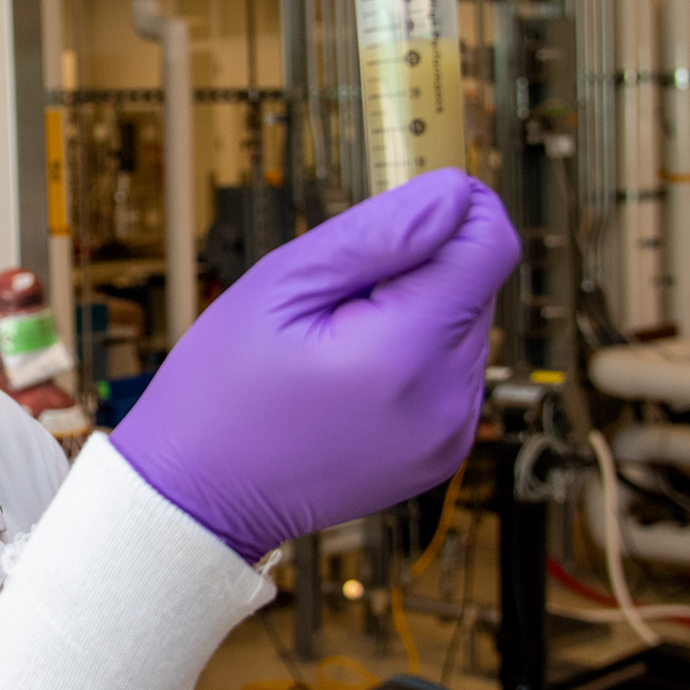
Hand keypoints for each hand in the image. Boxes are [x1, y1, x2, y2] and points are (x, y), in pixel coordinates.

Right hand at [110, 168, 518, 560]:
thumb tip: (455, 193)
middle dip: (416, 270)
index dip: (455, 209)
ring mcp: (450, 434)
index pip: (489, 245)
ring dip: (414, 314)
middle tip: (336, 300)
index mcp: (404, 355)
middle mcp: (445, 401)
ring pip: (465, 326)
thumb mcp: (280, 286)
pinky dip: (412, 357)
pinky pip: (450, 373)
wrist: (200, 497)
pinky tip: (352, 376)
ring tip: (336, 345)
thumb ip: (377, 234)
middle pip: (476, 284)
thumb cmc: (222, 392)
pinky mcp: (443, 451)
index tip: (399, 215)